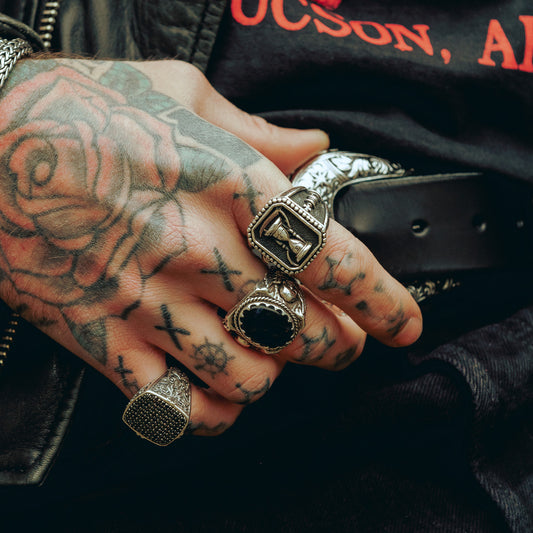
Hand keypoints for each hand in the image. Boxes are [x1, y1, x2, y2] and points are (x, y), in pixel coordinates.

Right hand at [0, 59, 421, 435]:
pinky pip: (175, 402)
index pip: (330, 257)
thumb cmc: (76, 111)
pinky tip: (223, 392)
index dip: (381, 299)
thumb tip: (312, 148)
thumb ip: (256, 129)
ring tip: (276, 355)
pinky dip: (214, 411)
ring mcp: (146, 300)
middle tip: (342, 339)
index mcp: (224, 184)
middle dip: (338, 344)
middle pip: (301, 328)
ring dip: (277, 373)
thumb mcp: (177, 93)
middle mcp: (194, 249)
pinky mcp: (102, 336)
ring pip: (248, 374)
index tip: (405, 323)